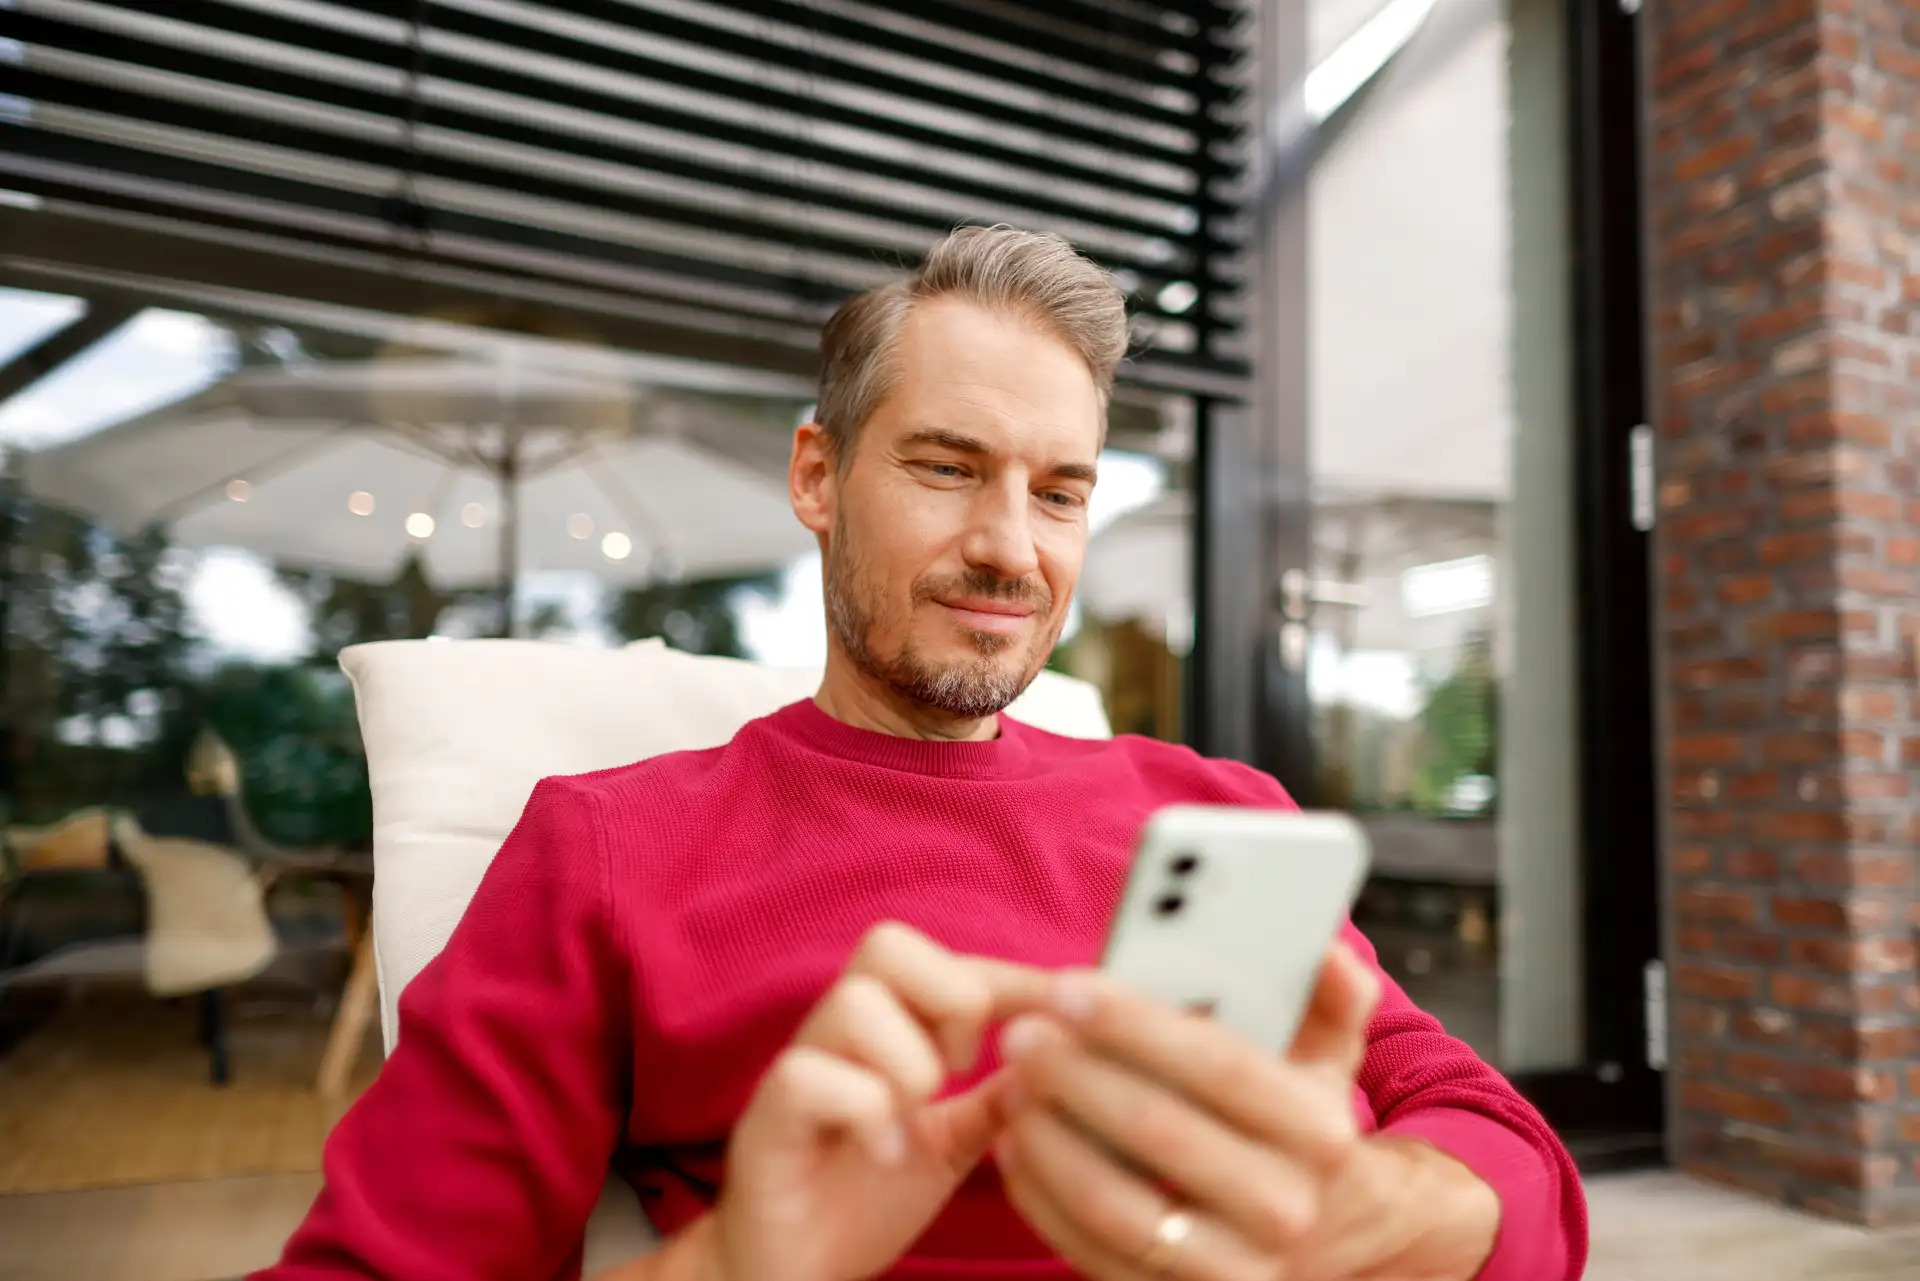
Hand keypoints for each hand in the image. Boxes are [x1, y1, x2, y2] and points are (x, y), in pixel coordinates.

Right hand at [701, 923, 1049, 1280]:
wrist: (796, 1268)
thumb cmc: (866, 1195)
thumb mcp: (952, 1143)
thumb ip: (996, 1099)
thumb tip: (1061, 1055)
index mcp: (886, 1029)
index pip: (949, 963)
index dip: (1011, 977)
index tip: (1063, 1004)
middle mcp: (838, 1034)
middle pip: (888, 943)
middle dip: (949, 998)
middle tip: (960, 1068)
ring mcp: (799, 1070)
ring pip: (854, 1001)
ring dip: (908, 1061)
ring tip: (914, 1115)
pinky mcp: (766, 1120)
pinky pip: (807, 1076)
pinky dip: (863, 1109)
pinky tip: (884, 1153)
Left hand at [994, 944, 1496, 1280]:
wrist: (1332, 1236)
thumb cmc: (1302, 1123)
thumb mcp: (1330, 1056)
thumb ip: (1331, 990)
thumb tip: (1320, 944)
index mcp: (1319, 1133)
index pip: (1219, 1066)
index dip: (1137, 1025)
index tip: (1069, 987)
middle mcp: (1283, 1208)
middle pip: (1158, 1132)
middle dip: (1076, 1075)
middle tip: (1021, 1033)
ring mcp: (1233, 1269)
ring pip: (1117, 1206)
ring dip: (1050, 1140)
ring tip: (1013, 1085)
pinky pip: (1093, 1255)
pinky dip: (1043, 1198)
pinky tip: (1016, 1143)